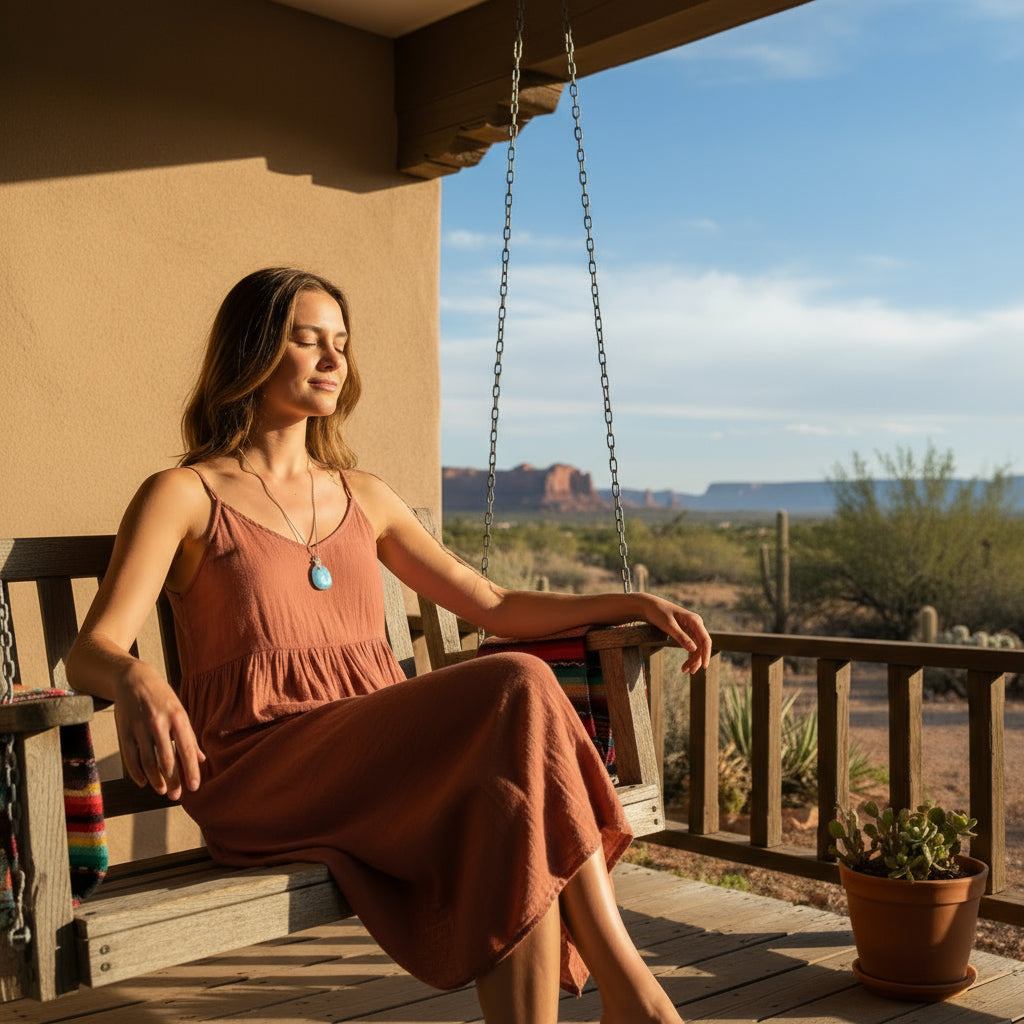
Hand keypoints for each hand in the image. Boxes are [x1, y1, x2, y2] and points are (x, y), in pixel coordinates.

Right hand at [114, 666, 205, 800]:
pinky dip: (137, 773)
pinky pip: (130, 757)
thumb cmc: (162, 697)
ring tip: (162, 791)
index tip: (195, 787)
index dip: (191, 770)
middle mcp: (159, 723)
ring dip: (155, 780)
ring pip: (147, 761)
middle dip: (172, 781)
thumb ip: (189, 736)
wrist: (134, 678)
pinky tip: (143, 782)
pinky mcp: (124, 731)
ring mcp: (139, 727)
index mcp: (178, 717)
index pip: (187, 749)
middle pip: (166, 759)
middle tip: (176, 796)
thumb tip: (202, 759)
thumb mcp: (180, 711)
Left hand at [636, 594, 711, 674]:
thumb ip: (681, 637)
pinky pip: (691, 646)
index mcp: (695, 621)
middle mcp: (696, 624)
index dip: (706, 654)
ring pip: (697, 648)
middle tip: (689, 672)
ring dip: (693, 659)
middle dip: (697, 659)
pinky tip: (684, 665)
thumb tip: (694, 649)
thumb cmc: (658, 612)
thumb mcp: (668, 625)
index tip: (704, 667)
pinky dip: (689, 655)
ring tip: (684, 670)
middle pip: (701, 646)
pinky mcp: (686, 632)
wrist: (649, 605)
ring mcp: (691, 628)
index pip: (705, 640)